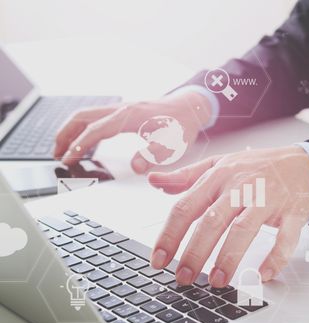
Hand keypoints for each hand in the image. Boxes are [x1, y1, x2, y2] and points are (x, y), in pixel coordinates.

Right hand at [54, 92, 211, 172]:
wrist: (191, 107)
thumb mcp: (172, 143)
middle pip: (82, 117)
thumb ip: (153, 154)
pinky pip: (96, 117)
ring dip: (72, 130)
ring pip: (86, 115)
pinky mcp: (124, 112)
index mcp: (129, 117)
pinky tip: (86, 142)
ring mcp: (121, 108)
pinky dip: (85, 128)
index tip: (67, 159)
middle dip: (65, 134)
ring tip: (63, 148)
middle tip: (55, 153)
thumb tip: (136, 167)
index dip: (79, 145)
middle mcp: (121, 109)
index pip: (95, 131)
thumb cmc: (182, 124)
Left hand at [148, 146, 308, 286]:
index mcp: (218, 177)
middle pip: (212, 220)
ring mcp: (267, 199)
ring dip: (228, 257)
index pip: (186, 207)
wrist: (301, 162)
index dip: (169, 235)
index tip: (158, 260)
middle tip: (184, 277)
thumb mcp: (219, 165)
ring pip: (244, 229)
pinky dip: (275, 257)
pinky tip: (263, 274)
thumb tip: (154, 181)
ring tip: (217, 281)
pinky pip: (284, 237)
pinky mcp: (292, 212)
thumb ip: (186, 176)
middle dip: (195, 252)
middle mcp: (240, 187)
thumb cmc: (256, 167)